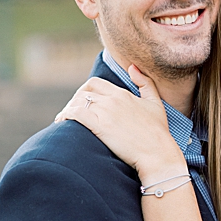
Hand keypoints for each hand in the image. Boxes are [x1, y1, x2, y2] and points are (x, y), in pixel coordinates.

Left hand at [55, 69, 182, 176]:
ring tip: (63, 120)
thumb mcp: (155, 102)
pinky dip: (66, 115)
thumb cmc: (158, 131)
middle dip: (73, 101)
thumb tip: (132, 67)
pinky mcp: (101, 127)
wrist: (157, 153)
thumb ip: (145, 82)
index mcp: (122, 93)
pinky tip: (62, 122)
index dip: (84, 91)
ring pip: (78, 102)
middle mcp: (112, 100)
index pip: (94, 83)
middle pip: (83, 92)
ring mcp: (106, 112)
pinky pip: (77, 114)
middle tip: (70, 113)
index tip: (80, 103)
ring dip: (67, 110)